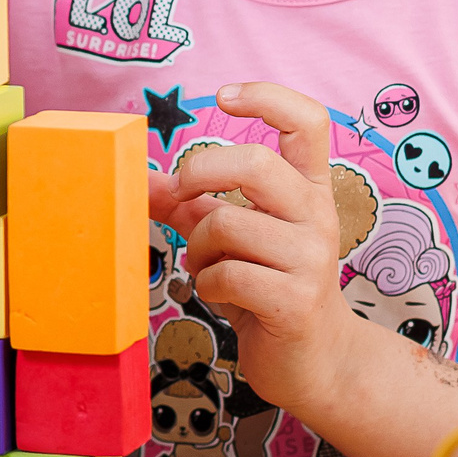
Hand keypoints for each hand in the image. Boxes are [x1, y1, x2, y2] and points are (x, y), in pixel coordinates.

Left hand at [148, 82, 359, 414]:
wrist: (316, 360)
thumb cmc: (270, 288)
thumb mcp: (234, 237)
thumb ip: (192, 203)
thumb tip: (139, 180)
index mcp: (309, 190)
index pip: (308, 122)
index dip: (268, 97)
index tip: (225, 97)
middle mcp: (318, 217)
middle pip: (255, 164)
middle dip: (201, 174)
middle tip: (182, 195)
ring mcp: (312, 259)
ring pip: (227, 224)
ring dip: (200, 248)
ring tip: (210, 267)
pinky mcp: (296, 301)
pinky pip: (227, 275)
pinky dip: (208, 285)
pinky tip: (223, 295)